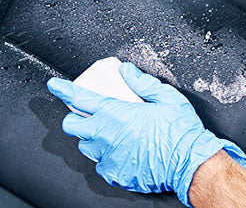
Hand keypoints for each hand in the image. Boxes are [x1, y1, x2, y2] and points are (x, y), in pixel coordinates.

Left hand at [47, 63, 245, 206]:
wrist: (190, 164)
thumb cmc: (180, 133)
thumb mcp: (166, 97)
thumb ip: (143, 82)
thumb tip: (127, 72)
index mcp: (115, 114)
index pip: (79, 98)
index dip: (63, 89)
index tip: (56, 85)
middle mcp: (106, 137)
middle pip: (72, 126)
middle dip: (75, 118)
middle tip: (88, 114)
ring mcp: (109, 157)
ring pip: (86, 146)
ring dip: (92, 138)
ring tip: (111, 134)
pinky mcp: (116, 174)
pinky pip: (102, 165)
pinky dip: (107, 157)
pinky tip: (122, 152)